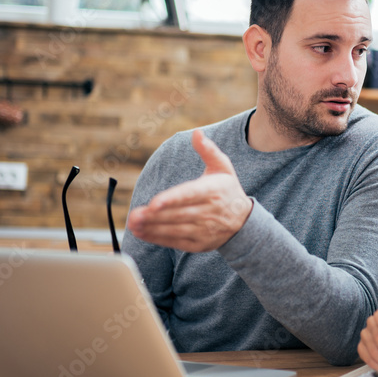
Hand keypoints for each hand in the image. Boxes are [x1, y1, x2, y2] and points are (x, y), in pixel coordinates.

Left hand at [127, 130, 253, 251]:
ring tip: (133, 224)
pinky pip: (176, 242)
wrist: (243, 221)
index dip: (171, 199)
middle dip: (154, 216)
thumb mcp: (223, 167)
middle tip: (134, 215)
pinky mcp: (199, 243)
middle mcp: (209, 212)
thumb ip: (208, 150)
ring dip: (152, 228)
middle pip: (178, 214)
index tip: (154, 203)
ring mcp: (205, 230)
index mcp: (213, 191)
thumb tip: (197, 133)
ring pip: (175, 230)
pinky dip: (158, 239)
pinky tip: (143, 233)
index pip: (189, 195)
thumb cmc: (227, 189)